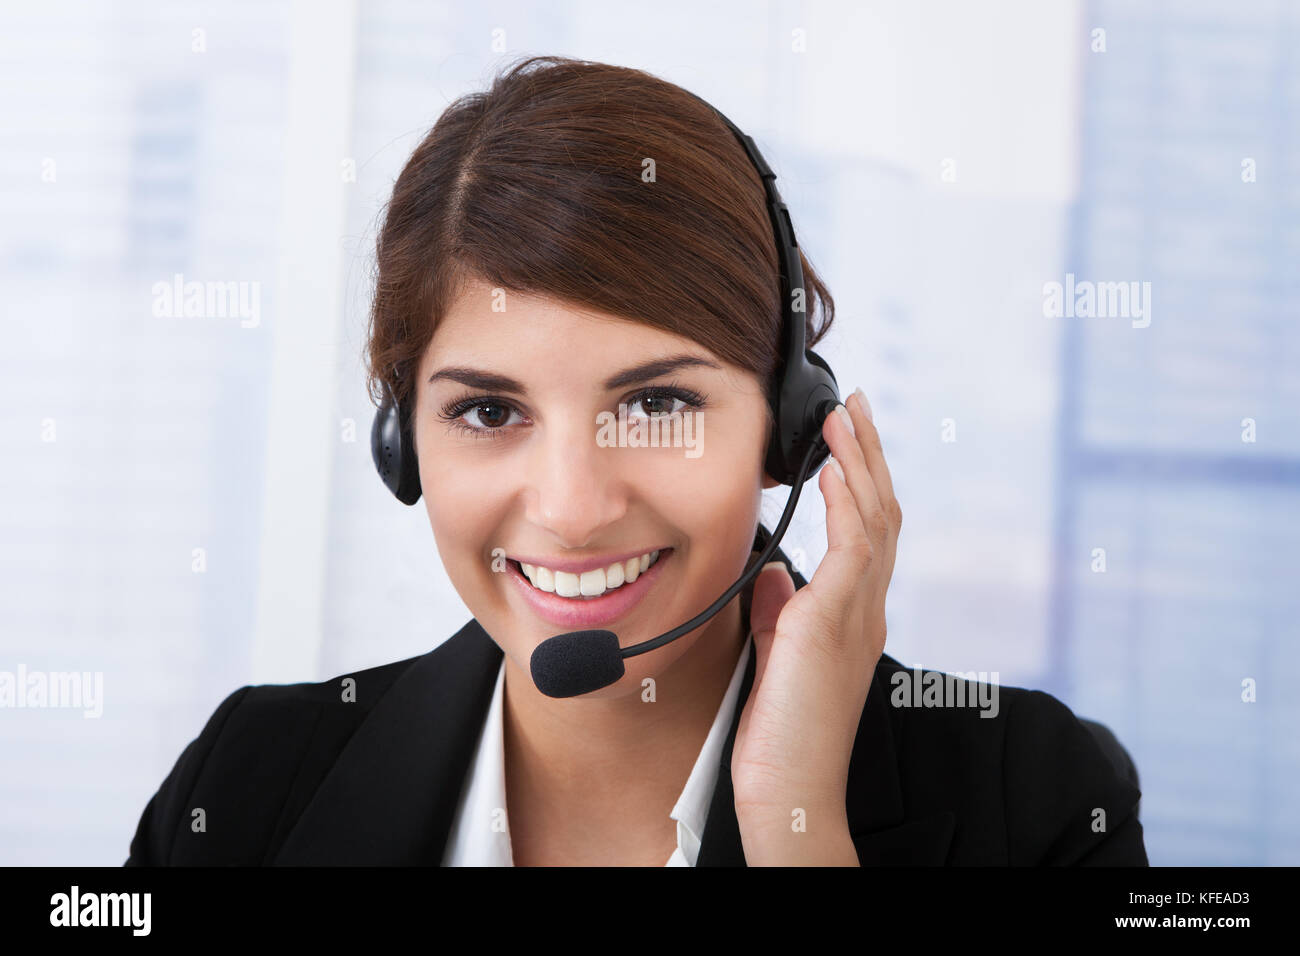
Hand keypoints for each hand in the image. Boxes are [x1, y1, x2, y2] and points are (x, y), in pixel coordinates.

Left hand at [731, 388, 900, 864]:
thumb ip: (782, 608)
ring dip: (860, 462)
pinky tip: (836, 468)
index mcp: (853, 612)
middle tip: (855, 407)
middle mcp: (866, 607)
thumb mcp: (779, 652)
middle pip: (880, 512)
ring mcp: (858, 613)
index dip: (861, 479)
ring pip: (874, 519)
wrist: (788, 785)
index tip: (845, 438)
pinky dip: (849, 502)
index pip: (866, 530)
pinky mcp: (837, 622)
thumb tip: (775, 569)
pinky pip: (853, 548)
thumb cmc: (782, 729)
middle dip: (867, 455)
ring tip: (845, 417)